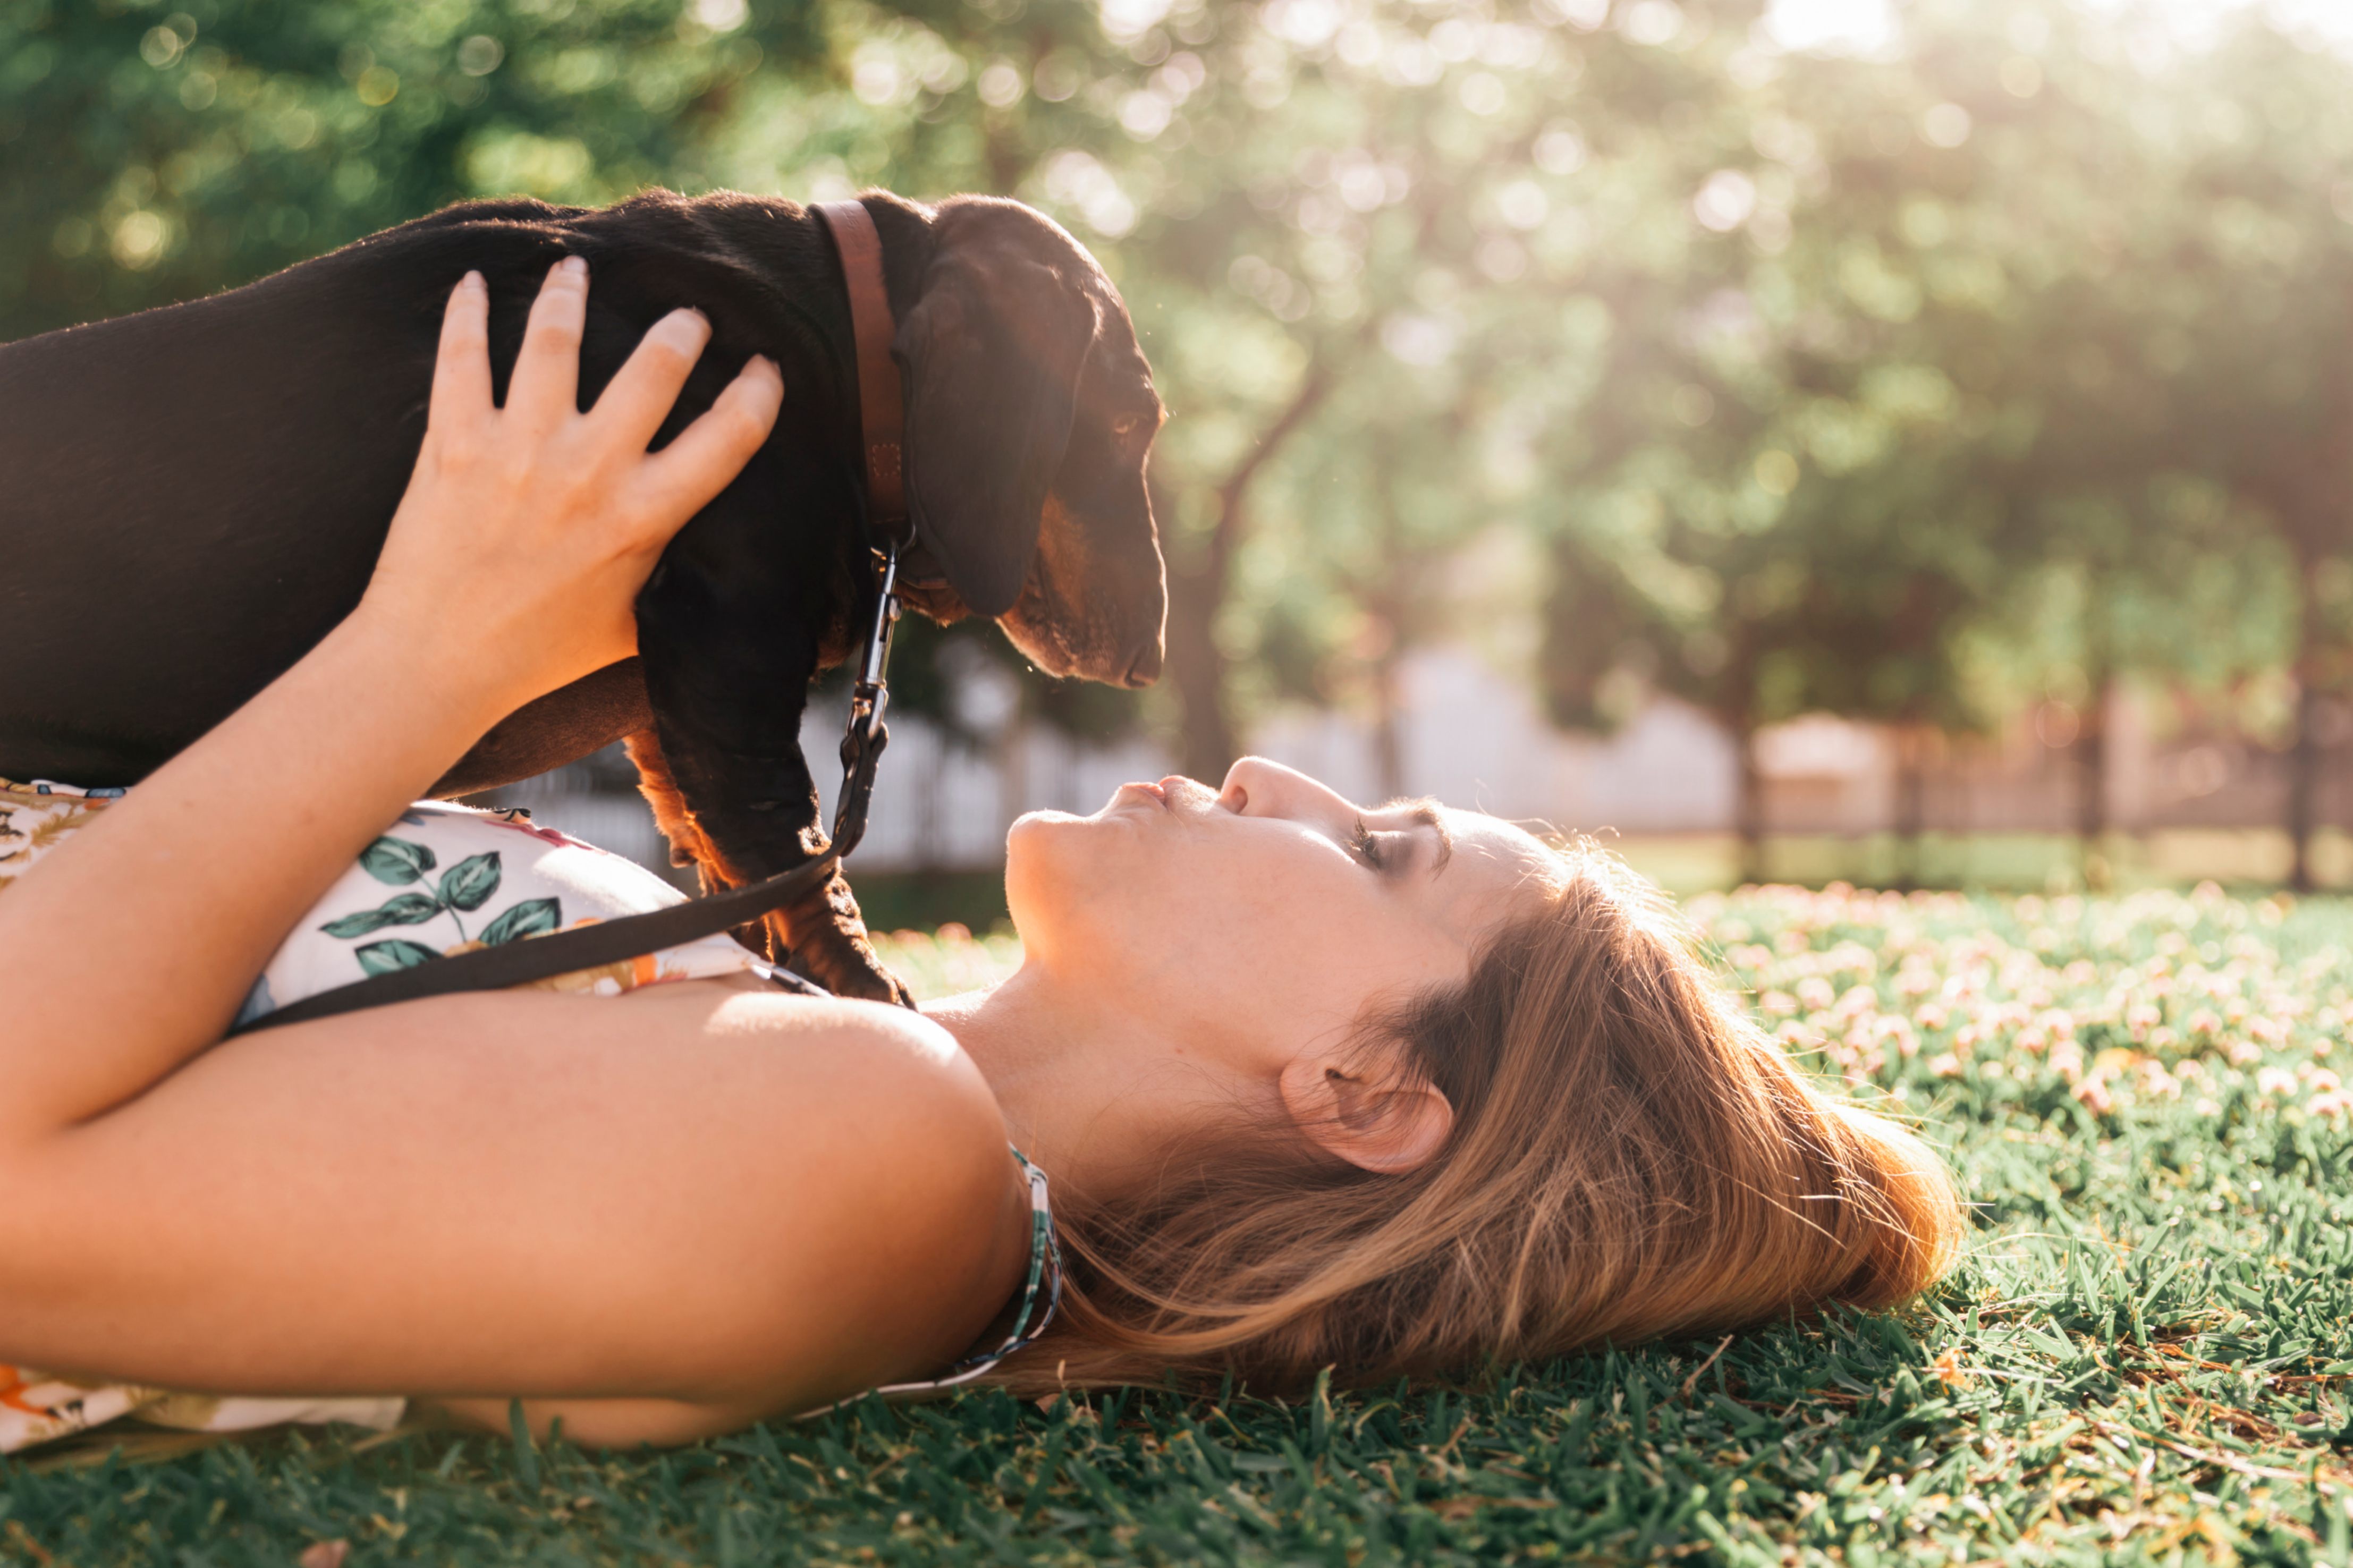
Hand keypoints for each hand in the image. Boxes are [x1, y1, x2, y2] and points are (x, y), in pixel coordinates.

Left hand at [354, 257, 783, 718]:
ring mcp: (519, 450)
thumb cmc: (538, 655)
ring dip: (570, 293)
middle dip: (680, 329)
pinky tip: (472, 281)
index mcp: (643, 517)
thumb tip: (709, 577)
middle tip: (685, 318)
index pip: (728, 436)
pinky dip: (466, 311)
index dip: (759, 392)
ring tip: (577, 269)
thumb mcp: (631, 625)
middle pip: (655, 367)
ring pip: (555, 339)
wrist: (436, 663)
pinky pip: (462, 356)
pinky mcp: (455, 442)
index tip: (764, 369)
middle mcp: (589, 473)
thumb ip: (669, 584)